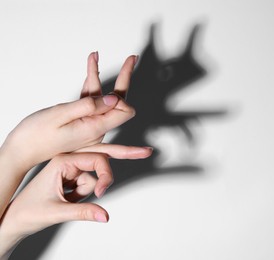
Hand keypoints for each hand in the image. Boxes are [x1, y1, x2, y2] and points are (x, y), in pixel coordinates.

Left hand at [0, 151, 150, 257]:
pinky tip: (69, 198)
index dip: (105, 176)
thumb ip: (84, 212)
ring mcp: (71, 167)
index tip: (102, 193)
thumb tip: (106, 215)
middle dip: (120, 159)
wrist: (16, 218)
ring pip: (96, 174)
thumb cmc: (29, 211)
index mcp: (62, 161)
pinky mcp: (72, 175)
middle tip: (145, 151)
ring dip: (90, 190)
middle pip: (102, 157)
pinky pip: (89, 182)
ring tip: (69, 199)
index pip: (96, 159)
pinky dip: (85, 193)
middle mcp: (68, 160)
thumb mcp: (57, 212)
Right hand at [1, 54, 137, 172]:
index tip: (109, 87)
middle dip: (124, 78)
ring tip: (94, 55)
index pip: (124, 112)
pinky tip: (90, 69)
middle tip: (132, 58)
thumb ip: (88, 106)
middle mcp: (97, 128)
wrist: (22, 149)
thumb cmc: (36, 134)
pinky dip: (89, 85)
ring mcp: (91, 125)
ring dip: (98, 76)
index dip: (121, 97)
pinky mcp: (82, 122)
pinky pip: (91, 102)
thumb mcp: (60, 115)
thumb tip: (114, 99)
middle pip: (118, 102)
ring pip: (102, 99)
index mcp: (95, 127)